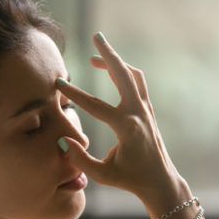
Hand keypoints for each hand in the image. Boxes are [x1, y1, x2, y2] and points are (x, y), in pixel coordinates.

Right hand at [56, 32, 183, 201]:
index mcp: (127, 128)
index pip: (95, 105)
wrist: (160, 182)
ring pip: (134, 76)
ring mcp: (146, 111)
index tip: (58, 83)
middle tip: (96, 37)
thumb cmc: (130, 180)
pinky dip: (125, 74)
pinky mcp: (148, 112)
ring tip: (96, 57)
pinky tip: (113, 75)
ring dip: (117, 62)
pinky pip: (138, 85)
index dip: (74, 93)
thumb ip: (80, 159)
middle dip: (109, 54)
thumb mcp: (102, 175)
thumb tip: (62, 140)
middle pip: (124, 75)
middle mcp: (138, 114)